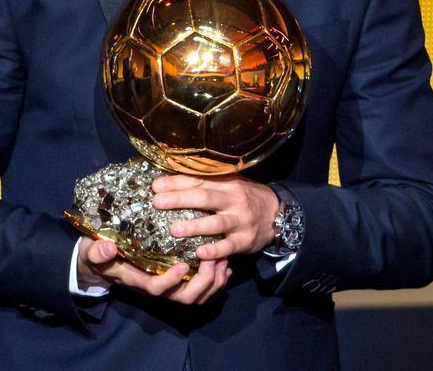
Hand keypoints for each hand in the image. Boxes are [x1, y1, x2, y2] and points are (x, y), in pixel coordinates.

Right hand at [76, 236, 229, 304]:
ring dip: (213, 282)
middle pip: (184, 297)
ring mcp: (167, 286)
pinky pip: (199, 289)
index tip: (184, 264)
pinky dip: (215, 281)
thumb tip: (108, 247)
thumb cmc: (98, 255)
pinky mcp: (176, 281)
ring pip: (196, 296)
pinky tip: (223, 265)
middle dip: (203, 282)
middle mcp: (155, 287)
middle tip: (213, 259)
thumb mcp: (91, 251)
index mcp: (137, 280)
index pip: (157, 288)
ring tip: (223, 260)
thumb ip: (98, 252)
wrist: (100, 263)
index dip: (172, 281)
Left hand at [151, 174, 280, 261]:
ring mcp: (240, 221)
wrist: (276, 213)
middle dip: (179, 199)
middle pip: (204, 198)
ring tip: (174, 230)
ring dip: (194, 226)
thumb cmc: (245, 197)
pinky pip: (228, 246)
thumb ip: (206, 182)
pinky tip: (200, 253)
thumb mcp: (229, 184)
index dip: (176, 182)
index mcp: (226, 183)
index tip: (156, 186)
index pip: (198, 181)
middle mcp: (233, 200)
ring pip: (216, 223)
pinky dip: (215, 250)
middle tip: (157, 202)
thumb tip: (171, 181)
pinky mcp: (245, 240)